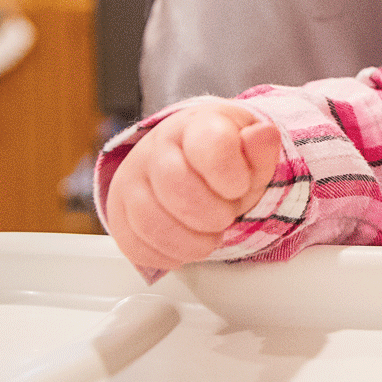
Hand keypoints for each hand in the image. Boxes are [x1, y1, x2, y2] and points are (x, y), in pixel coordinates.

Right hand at [106, 101, 280, 270]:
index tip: (239, 187)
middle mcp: (155, 146)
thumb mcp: (252, 154)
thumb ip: (260, 150)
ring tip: (209, 237)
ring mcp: (131, 178)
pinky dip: (167, 255)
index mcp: (195, 125)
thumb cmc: (224, 162)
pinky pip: (134, 244)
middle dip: (211, 214)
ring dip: (189, 243)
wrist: (190, 164)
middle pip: (175, 185)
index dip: (231, 177)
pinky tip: (185, 245)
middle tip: (224, 217)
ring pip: (149, 220)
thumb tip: (263, 135)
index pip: (210, 145)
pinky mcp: (118, 211)